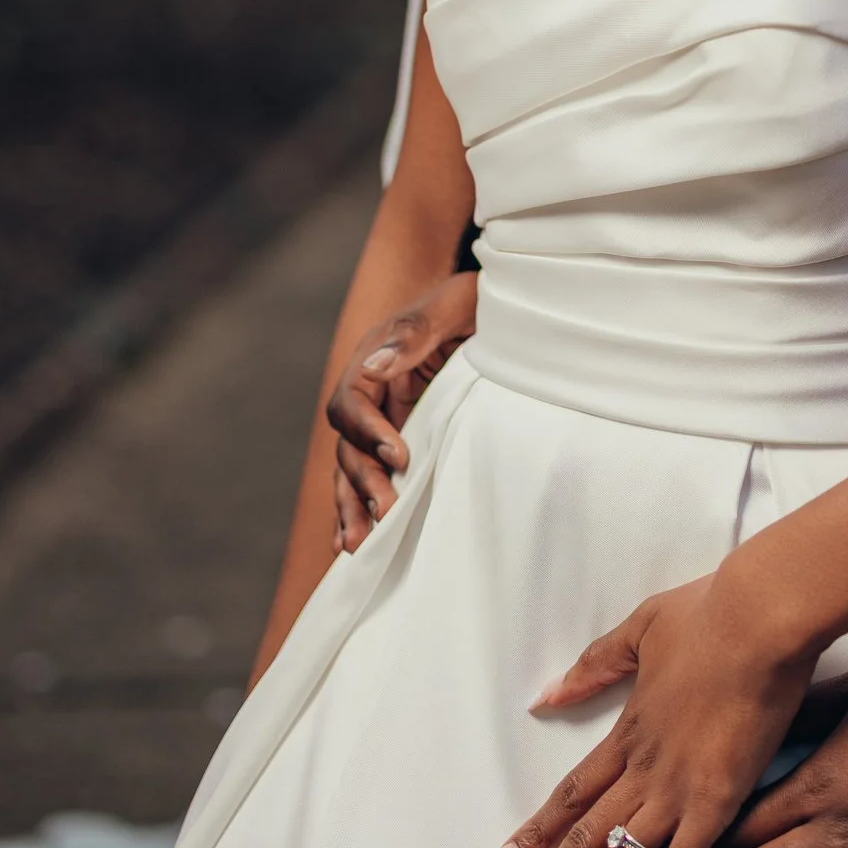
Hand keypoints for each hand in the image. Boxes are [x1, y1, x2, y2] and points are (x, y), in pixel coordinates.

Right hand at [328, 272, 476, 549]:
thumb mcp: (454, 304)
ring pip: (352, 465)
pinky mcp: (400, 436)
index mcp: (376, 356)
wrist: (499, 308)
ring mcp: (383, 416)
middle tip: (387, 509)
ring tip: (357, 545)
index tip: (399, 454)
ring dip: (353, 504)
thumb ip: (414, 332)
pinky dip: (359, 504)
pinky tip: (355, 539)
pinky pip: (371, 473)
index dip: (369, 431)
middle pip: (348, 442)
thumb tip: (374, 367)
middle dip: (362, 478)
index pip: (352, 400)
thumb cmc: (476, 302)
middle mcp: (371, 390)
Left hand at [481, 566, 818, 847]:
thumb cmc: (710, 611)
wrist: (759, 613)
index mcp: (627, 732)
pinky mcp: (715, 801)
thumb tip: (544, 695)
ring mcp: (675, 790)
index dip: (531, 836)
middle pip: (580, 841)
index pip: (568, 797)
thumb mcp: (640, 628)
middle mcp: (641, 770)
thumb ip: (594, 665)